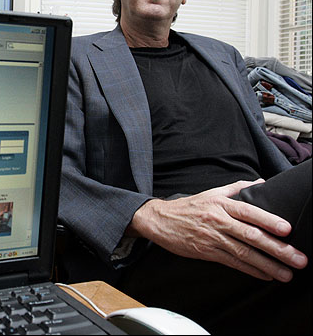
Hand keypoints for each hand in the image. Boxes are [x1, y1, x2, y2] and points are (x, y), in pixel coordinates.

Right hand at [127, 179, 308, 281]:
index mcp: (220, 204)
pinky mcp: (206, 252)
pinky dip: (251, 270)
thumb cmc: (187, 207)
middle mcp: (218, 221)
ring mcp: (212, 238)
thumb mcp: (211, 192)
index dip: (268, 220)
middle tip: (297, 258)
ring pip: (244, 253)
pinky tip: (265, 275)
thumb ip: (237, 188)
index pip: (249, 212)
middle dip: (277, 249)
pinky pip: (233, 263)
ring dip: (268, 265)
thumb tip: (261, 182)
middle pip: (251, 236)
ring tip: (286, 273)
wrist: (159, 220)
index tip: (287, 229)